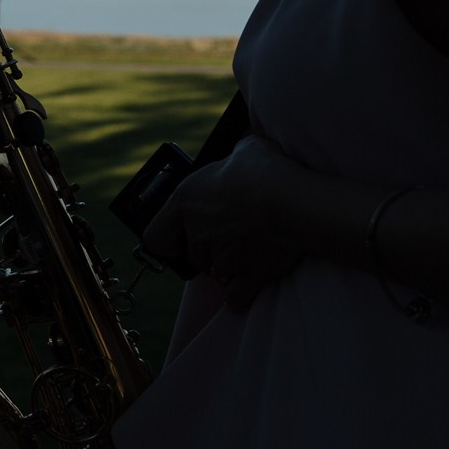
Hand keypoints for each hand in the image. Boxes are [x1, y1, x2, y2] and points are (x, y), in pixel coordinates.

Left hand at [142, 135, 308, 311]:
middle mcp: (197, 234)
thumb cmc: (266, 171)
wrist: (292, 202)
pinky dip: (240, 295)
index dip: (167, 239)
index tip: (179, 237)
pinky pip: (236, 297)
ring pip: (215, 272)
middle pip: (193, 254)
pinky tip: (247, 287)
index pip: (156, 235)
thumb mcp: (245, 151)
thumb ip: (234, 160)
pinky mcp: (245, 277)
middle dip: (208, 249)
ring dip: (227, 266)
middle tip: (230, 236)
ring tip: (249, 250)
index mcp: (185, 202)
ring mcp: (220, 259)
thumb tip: (244, 154)